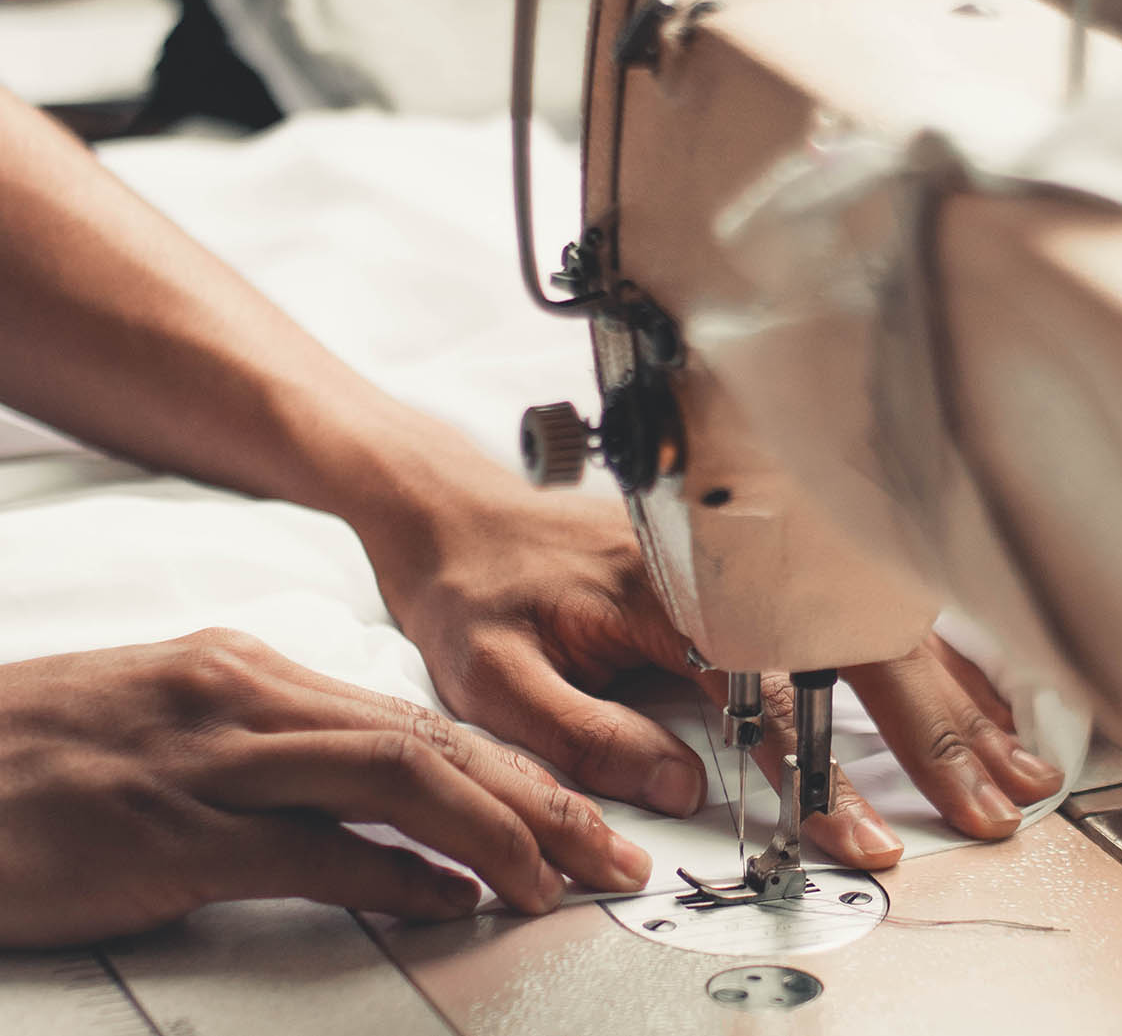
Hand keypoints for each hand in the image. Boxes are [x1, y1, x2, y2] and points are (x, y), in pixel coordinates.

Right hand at [0, 629, 652, 948]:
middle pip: (430, 741)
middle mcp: (249, 701)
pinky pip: (311, 850)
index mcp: (255, 672)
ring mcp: (212, 763)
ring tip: (558, 881)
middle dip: (538, 797)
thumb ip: (281, 753)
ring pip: (394, 777)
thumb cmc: (51, 759)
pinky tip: (448, 904)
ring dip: (495, 831)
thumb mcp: (179, 725)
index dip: (514, 768)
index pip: (419, 719)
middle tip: (610, 852)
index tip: (578, 811)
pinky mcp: (172, 836)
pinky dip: (393, 876)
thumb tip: (389, 812)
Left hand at [375, 482, 1062, 871]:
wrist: (454, 507)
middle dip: (938, 728)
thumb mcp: (494, 680)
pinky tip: (966, 680)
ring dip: (952, 685)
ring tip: (1012, 750)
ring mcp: (745, 553)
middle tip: (993, 800)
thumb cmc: (473, 589)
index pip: (773, 698)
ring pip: (873, 617)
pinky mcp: (750, 554)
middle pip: (859, 645)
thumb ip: (587, 735)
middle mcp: (722, 567)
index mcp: (665, 598)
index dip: (827, 777)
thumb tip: (682, 790)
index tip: (869, 835)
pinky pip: (855, 599)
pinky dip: (920, 645)